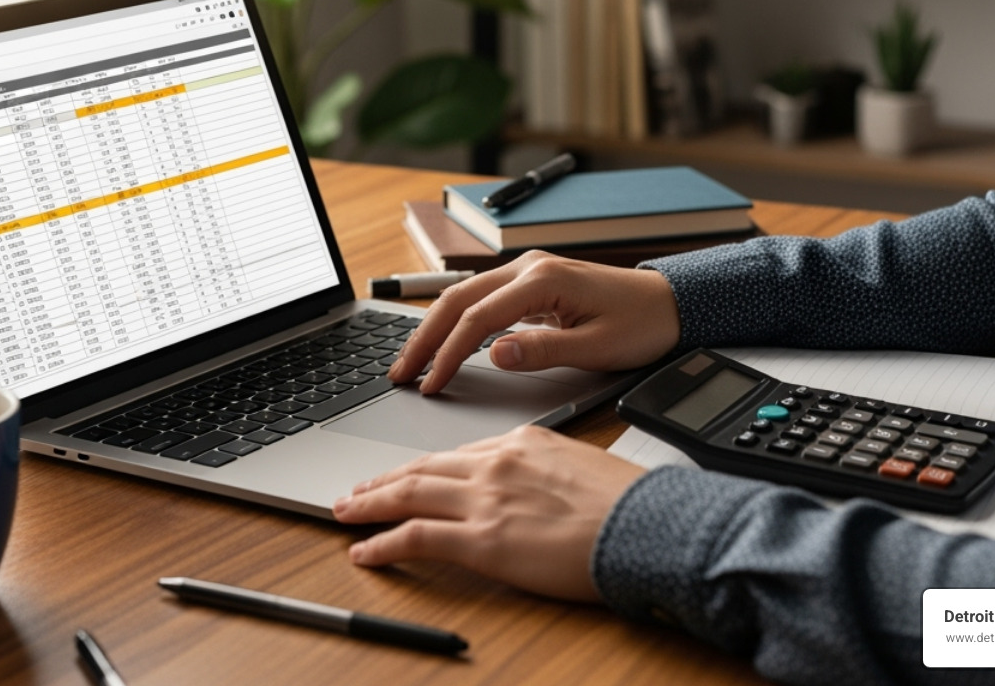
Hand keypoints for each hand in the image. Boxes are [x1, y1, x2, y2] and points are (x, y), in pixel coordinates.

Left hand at [333, 425, 646, 600]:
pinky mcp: (483, 540)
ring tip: (345, 511)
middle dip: (384, 480)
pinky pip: (417, 538)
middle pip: (423, 468)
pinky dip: (383, 543)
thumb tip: (533, 486)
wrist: (648, 525)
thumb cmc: (630, 504)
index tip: (407, 473)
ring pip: (409, 494)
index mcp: (523, 442)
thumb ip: (546, 470)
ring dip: (370, 503)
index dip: (424, 465)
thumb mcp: (582, 466)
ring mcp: (487, 500)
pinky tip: (364, 552)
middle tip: (357, 488)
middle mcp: (498, 463)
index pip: (459, 454)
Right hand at [388, 252, 680, 394]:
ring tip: (411, 362)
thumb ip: (543, 351)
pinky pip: (482, 300)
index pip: (477, 319)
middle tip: (399, 373)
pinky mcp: (532, 284)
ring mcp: (528, 272)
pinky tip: (442, 343)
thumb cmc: (642, 325)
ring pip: (464, 297)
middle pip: (458, 300)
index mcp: (542, 280)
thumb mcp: (596, 348)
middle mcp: (529, 268)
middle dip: (424, 337)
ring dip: (434, 328)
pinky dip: (456, 322)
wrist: (672, 304)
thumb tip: (494, 355)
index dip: (447, 353)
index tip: (430, 384)